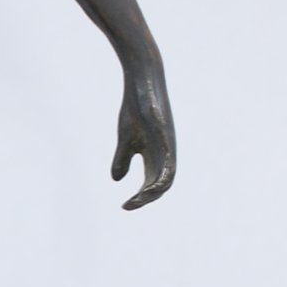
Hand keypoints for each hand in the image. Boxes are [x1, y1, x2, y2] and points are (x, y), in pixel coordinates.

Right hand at [110, 64, 176, 209]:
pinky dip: (162, 177)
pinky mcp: (167, 136)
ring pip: (167, 178)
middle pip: (162, 185)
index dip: (141, 198)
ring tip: (139, 200)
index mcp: (157, 155)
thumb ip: (123, 159)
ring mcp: (168, 145)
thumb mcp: (126, 138)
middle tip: (129, 206)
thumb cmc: (135, 108)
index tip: (124, 206)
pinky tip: (153, 186)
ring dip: (153, 193)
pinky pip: (170, 162)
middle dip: (146, 199)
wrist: (143, 81)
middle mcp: (166, 153)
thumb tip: (116, 180)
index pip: (153, 183)